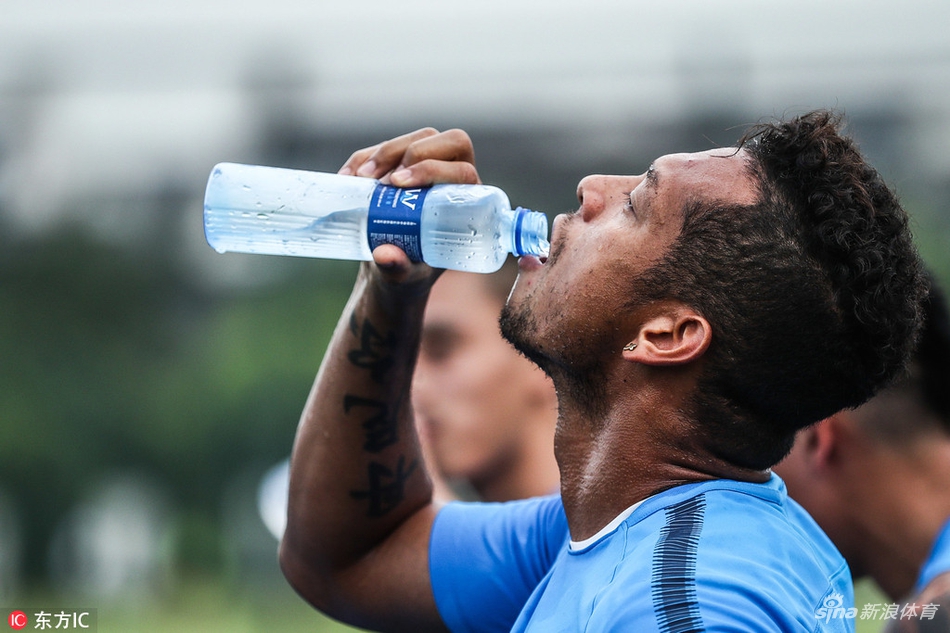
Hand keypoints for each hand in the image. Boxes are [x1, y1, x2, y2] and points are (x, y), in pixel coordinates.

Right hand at [340, 128, 480, 283]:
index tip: (398, 185)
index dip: (432, 169)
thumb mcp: (406, 277)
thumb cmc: (411, 274)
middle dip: (406, 153)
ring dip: (383, 153)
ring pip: (412, 139)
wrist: (391, 269)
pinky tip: (347, 176)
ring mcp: (425, 167)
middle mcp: (451, 177)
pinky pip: (383, 150)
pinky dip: (362, 158)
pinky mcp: (400, 165)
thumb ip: (399, 269)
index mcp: (466, 201)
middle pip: (438, 141)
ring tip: (360, 179)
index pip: (461, 170)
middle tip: (382, 181)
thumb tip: (384, 255)